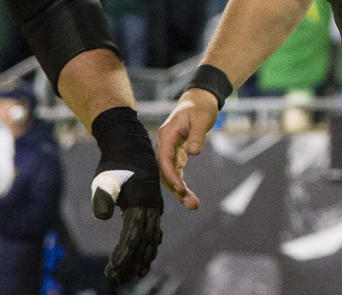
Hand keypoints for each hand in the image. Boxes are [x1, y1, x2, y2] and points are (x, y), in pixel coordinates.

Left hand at [90, 107, 163, 281]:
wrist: (130, 147)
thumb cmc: (114, 165)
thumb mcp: (105, 180)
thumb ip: (103, 199)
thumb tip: (103, 216)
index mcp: (141, 202)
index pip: (133, 235)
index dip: (123, 254)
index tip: (112, 269)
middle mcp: (151, 206)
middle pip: (145, 241)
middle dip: (133, 261)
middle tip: (121, 278)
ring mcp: (153, 206)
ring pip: (152, 237)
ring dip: (144, 256)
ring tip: (137, 273)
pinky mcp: (151, 206)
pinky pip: (153, 229)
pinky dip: (150, 245)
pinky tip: (146, 255)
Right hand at [156, 89, 218, 210]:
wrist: (200, 98)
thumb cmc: (201, 106)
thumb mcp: (202, 118)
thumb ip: (198, 135)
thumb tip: (194, 152)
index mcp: (167, 135)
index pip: (165, 159)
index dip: (171, 175)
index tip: (181, 188)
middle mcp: (165, 144)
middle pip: (166, 171)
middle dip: (177, 189)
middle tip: (192, 204)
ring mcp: (170, 149)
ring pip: (171, 173)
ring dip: (180, 189)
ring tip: (193, 205)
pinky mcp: (178, 151)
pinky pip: (177, 170)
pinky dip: (182, 182)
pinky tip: (187, 194)